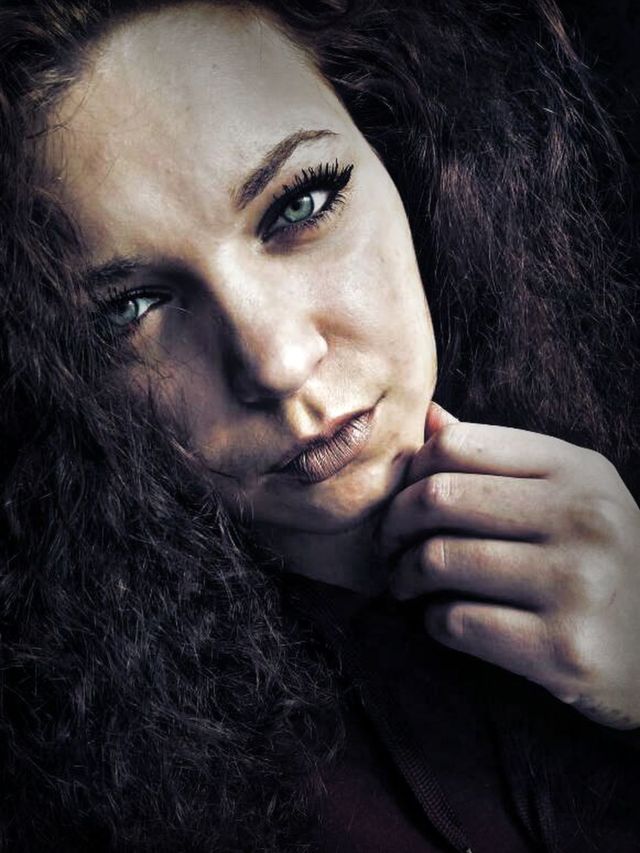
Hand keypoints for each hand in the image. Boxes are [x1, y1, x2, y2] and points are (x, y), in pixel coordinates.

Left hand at [379, 403, 639, 728]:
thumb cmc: (605, 562)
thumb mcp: (571, 495)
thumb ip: (500, 459)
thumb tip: (430, 417)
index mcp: (578, 470)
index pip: (456, 445)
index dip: (412, 472)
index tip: (406, 499)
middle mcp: (585, 517)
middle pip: (437, 497)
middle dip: (394, 525)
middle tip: (389, 546)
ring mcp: (578, 584)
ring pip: (437, 559)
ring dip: (403, 575)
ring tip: (406, 583)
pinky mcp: (565, 650)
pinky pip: (456, 623)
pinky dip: (431, 621)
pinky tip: (441, 619)